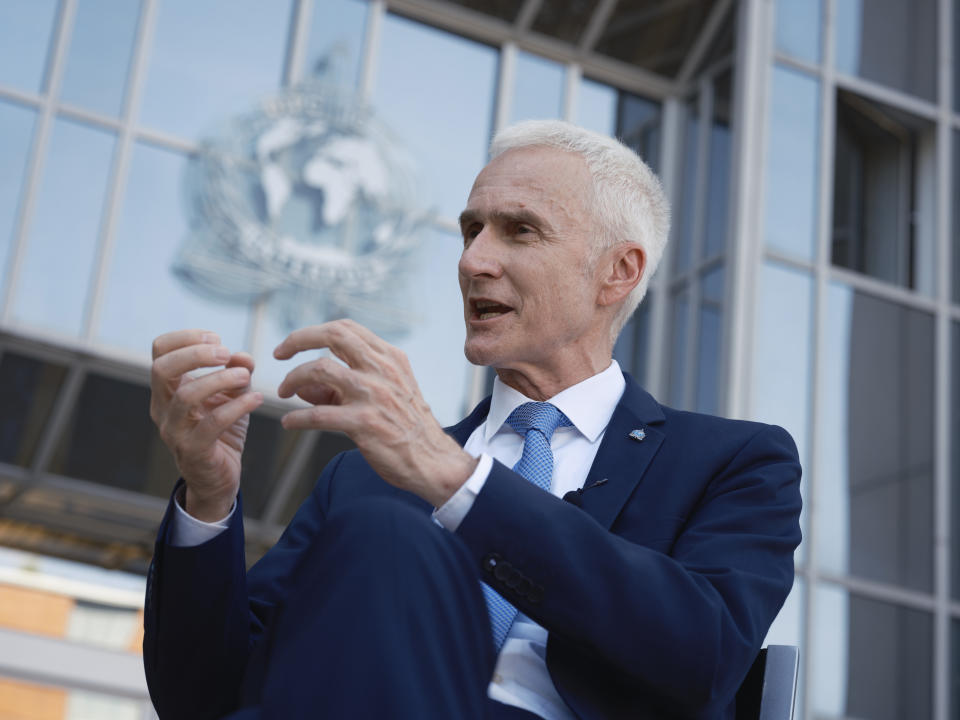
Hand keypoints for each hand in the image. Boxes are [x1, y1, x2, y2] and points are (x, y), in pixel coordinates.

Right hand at [150, 330, 263, 520]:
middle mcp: (163, 408)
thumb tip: (242, 354)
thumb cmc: (221, 431)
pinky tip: (256, 399)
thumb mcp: (232, 396)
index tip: (216, 337)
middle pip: (162, 369)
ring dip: (220, 379)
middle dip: (196, 354)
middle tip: (225, 352)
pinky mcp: (194, 451)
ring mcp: (174, 431)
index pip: (160, 351)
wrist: (218, 479)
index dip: (185, 338)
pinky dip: (237, 407)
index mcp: (167, 389)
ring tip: (245, 376)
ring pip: (186, 396)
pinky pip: (211, 424)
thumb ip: (237, 372)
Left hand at [274, 319, 476, 506]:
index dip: (313, 332)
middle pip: (333, 335)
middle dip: (298, 339)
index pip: (346, 328)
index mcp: (389, 358)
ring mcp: (374, 395)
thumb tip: (301, 386)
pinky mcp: (365, 423)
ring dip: (293, 379)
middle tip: (279, 354)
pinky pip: (319, 414)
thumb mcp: (383, 395)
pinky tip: (289, 423)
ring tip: (284, 392)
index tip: (292, 346)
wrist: (432, 461)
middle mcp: (382, 370)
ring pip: (320, 370)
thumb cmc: (406, 427)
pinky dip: (298, 418)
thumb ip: (341, 387)